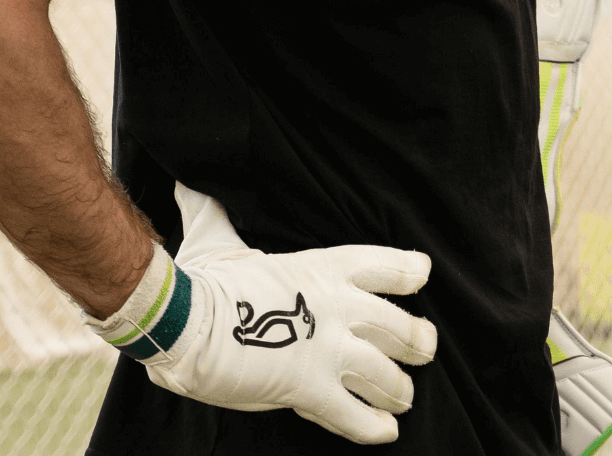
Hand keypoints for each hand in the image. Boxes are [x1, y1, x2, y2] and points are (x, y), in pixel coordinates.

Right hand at [87, 184, 436, 444]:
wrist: (185, 321)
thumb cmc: (203, 278)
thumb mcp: (217, 236)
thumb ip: (215, 212)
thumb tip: (185, 181)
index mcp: (323, 267)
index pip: (383, 264)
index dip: (407, 271)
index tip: (423, 275)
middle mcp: (337, 306)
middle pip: (397, 325)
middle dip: (417, 340)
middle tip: (426, 346)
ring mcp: (328, 349)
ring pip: (385, 375)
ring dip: (399, 389)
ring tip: (405, 398)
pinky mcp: (311, 389)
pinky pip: (354, 416)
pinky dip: (374, 427)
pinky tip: (386, 432)